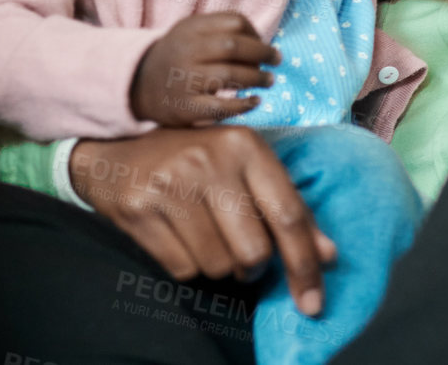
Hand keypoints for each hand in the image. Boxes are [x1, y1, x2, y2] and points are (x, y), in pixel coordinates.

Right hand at [71, 127, 336, 316]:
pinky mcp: (139, 210)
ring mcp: (171, 185)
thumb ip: (288, 207)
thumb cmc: (198, 159)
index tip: (313, 301)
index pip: (288, 215)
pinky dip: (188, 266)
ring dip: (219, 265)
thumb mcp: (247, 167)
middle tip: (245, 254)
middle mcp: (210, 162)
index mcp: (246, 147)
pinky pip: (181, 270)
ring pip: (217, 265)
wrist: (119, 147)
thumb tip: (328, 254)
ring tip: (208, 236)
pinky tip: (181, 237)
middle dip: (254, 265)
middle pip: (254, 250)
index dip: (305, 263)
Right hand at [130, 12, 277, 124]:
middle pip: (234, 47)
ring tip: (268, 81)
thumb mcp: (192, 30)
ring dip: (257, 78)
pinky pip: (220, 107)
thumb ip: (222, 28)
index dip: (256, 33)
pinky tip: (255, 101)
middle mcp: (186, 52)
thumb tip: (262, 40)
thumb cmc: (178, 55)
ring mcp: (185, 81)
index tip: (263, 44)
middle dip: (263, 53)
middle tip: (276, 61)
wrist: (138, 85)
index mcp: (191, 29)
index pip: (234, 22)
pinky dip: (242, 105)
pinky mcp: (186, 108)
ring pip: (230, 76)